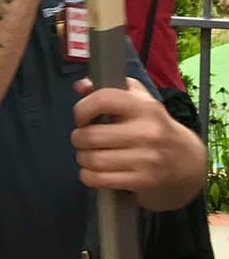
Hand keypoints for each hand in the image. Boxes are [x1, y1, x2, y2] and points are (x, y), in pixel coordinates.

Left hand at [72, 78, 205, 209]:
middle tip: (83, 140)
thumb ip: (110, 90)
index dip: (82, 109)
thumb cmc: (155, 128)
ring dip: (82, 158)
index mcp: (144, 107)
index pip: (103, 100)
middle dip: (78, 139)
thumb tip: (80, 86)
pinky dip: (88, 176)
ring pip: (91, 159)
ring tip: (89, 155)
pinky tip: (94, 171)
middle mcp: (147, 132)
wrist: (189, 163)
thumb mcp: (139, 102)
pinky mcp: (143, 181)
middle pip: (90, 135)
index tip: (82, 118)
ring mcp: (147, 159)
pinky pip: (98, 179)